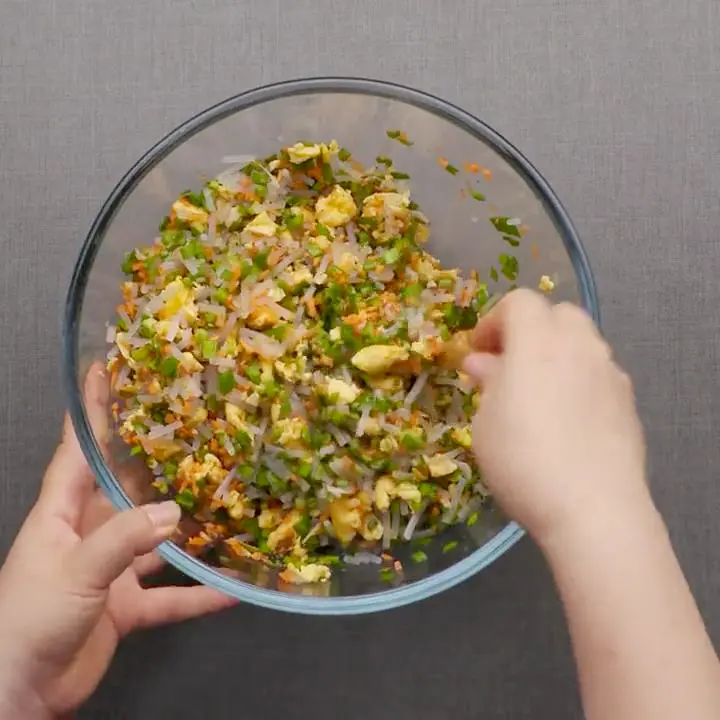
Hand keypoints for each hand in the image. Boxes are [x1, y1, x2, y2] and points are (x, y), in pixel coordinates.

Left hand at [0, 365, 235, 716]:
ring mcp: (109, 570)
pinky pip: (170, 596)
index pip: (78, 451)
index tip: (105, 372)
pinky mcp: (125, 606)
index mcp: (62, 513)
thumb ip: (123, 539)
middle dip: (155, 462)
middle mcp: (88, 533)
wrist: (20, 694)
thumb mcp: (73, 570)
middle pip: (126, 488)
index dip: (91, 412)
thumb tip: (174, 512)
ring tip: (225, 500)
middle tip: (192, 430)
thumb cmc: (29, 620)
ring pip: (155, 539)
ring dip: (186, 527)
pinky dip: (198, 593)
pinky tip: (232, 588)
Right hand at [462, 289, 647, 542]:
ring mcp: (610, 373)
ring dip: (556, 354)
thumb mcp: (486, 422)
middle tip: (507, 364)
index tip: (477, 351)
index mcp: (538, 341)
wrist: (593, 509)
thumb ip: (488, 382)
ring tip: (537, 393)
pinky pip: (599, 374)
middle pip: (557, 314)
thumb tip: (484, 362)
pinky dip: (578, 380)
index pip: (519, 302)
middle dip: (529, 330)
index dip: (493, 321)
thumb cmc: (523, 460)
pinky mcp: (629, 402)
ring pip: (583, 343)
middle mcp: (581, 346)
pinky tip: (567, 418)